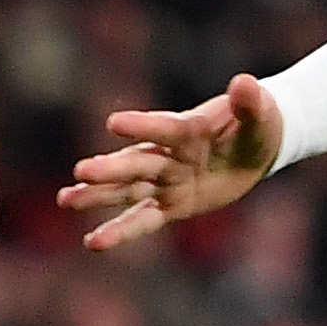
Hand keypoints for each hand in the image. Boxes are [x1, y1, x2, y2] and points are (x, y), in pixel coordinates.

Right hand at [57, 74, 284, 249]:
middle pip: (138, 163)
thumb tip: (245, 83)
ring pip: (129, 191)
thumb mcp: (261, 113)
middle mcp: (170, 155)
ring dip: (98, 195)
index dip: (141, 126)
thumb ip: (250, 102)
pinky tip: (92, 243)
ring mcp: (167, 181)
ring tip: (65, 200)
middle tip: (82, 172)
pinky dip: (120, 231)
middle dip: (111, 169)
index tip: (113, 124)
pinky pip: (144, 220)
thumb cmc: (257, 124)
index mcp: (188, 129)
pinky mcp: (172, 205)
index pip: (163, 128)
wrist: (256, 148)